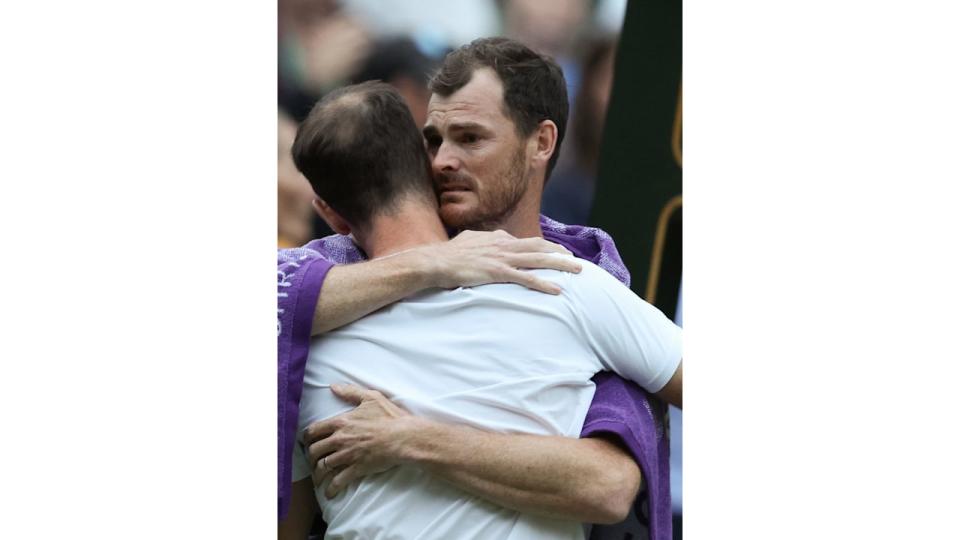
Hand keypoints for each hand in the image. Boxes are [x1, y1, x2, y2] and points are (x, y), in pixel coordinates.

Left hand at [303, 384, 414, 497]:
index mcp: (341, 422)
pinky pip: (338, 481)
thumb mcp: (371, 398)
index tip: (307, 442)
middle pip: (314, 451)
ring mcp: (348, 455)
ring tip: (318, 478)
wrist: (404, 437)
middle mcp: (340, 439)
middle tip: (313, 460)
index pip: (314, 430)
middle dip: (310, 457)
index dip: (307, 438)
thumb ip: (350, 392)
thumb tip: (334, 387)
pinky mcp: (357, 469)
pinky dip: (331, 489)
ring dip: (318, 474)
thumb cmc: (390, 417)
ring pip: (323, 467)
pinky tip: (329, 493)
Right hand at [420, 229, 581, 293]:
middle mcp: (504, 244)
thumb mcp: (469, 240)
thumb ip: (483, 239)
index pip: (527, 241)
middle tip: (575, 260)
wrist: (436, 261)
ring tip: (578, 271)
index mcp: (498, 238)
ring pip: (539, 259)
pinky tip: (557, 290)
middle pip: (540, 245)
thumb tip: (489, 238)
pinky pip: (526, 278)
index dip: (545, 247)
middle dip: (560, 252)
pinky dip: (543, 283)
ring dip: (560, 264)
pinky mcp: (498, 272)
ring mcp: (503, 258)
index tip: (557, 253)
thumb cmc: (449, 254)